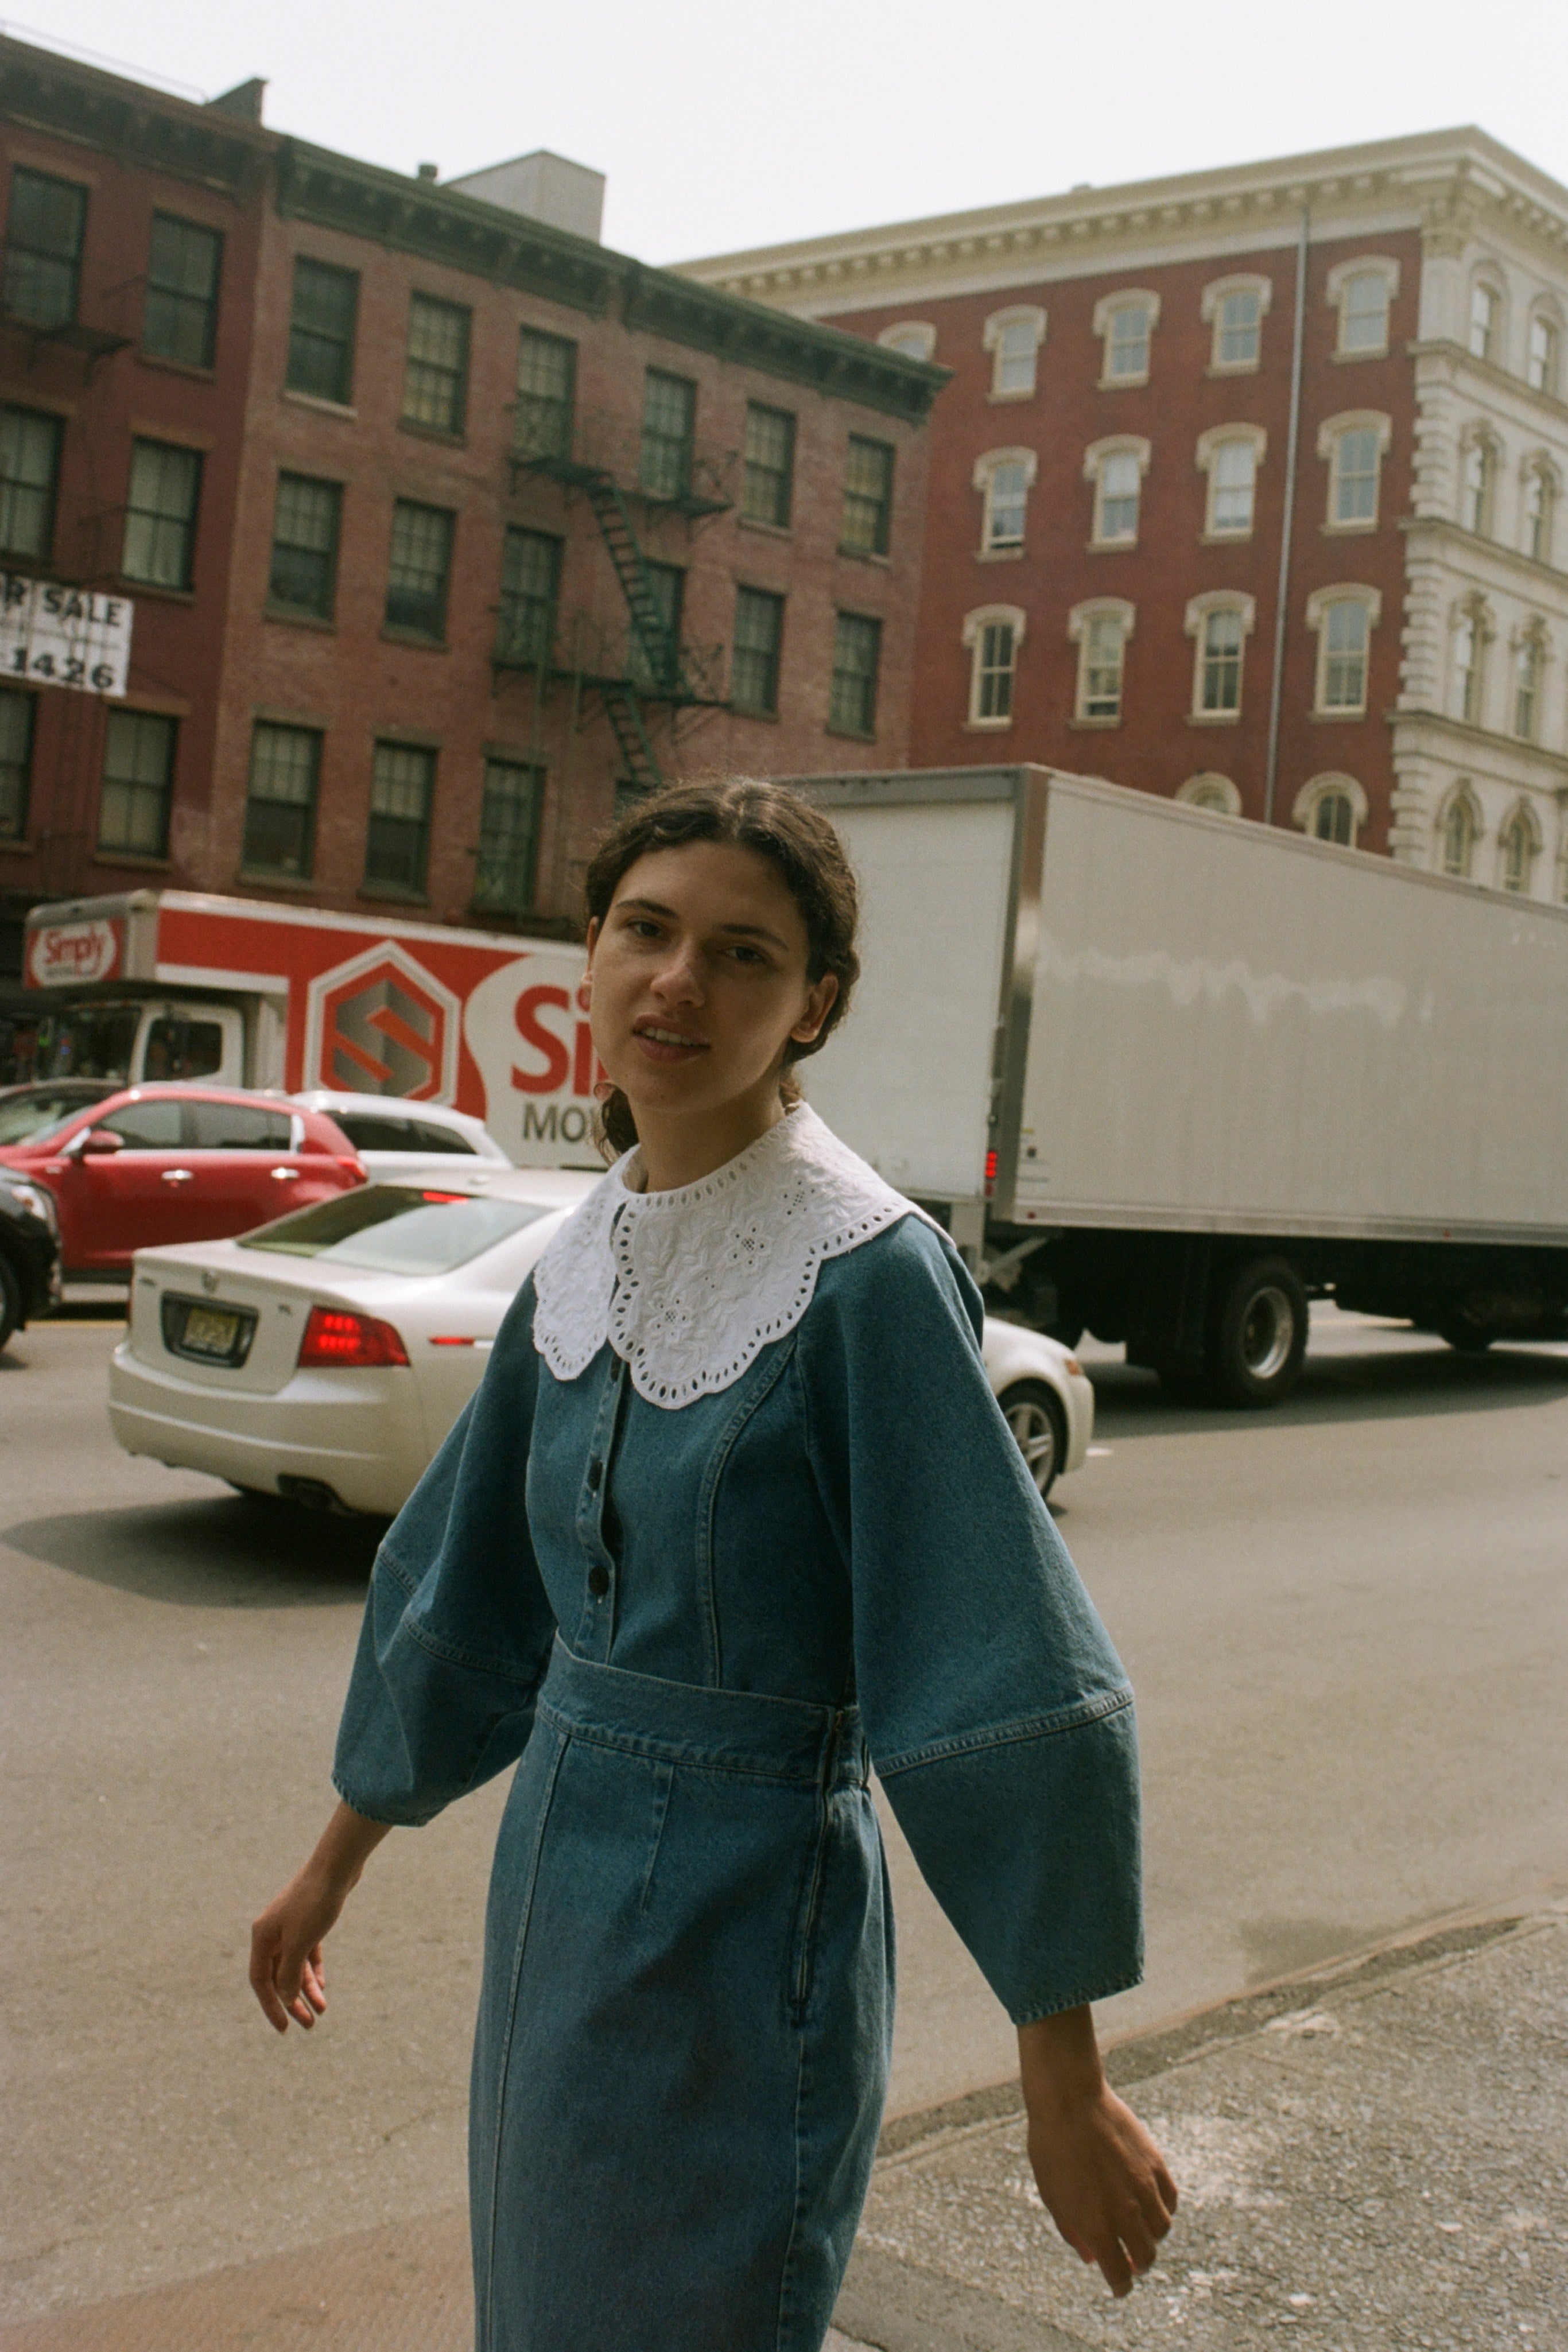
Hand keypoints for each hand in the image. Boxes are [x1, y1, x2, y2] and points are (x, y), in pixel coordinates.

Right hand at [249, 1865, 344, 2032]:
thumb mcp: (301, 1942)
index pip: (261, 1981)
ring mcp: (290, 1926)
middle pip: (279, 1976)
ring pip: (295, 1966)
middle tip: (309, 2025)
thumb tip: (286, 1999)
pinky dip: (313, 1970)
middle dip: (292, 2002)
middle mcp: (272, 1932)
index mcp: (263, 1937)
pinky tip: (322, 1987)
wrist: (337, 1865)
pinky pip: (306, 1953)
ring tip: (322, 2010)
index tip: (284, 2028)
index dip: (271, 2006)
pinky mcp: (308, 1920)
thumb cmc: (315, 1902)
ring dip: (307, 1989)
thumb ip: (290, 1973)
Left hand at [1018, 2007, 1177, 2296]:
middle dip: (1138, 2264)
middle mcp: (1126, 2213)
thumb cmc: (1052, 2147)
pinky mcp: (1155, 2165)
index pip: (1119, 2276)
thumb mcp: (1052, 2195)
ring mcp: (1144, 2188)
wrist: (1069, 2100)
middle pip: (1146, 2257)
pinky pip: (1170, 2200)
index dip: (1120, 2286)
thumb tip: (1089, 2256)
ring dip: (1151, 2236)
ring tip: (1138, 2228)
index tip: (1119, 2286)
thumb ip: (1072, 2230)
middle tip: (1130, 2259)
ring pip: (1162, 2230)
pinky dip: (1164, 2209)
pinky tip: (1151, 2203)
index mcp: (1097, 2226)